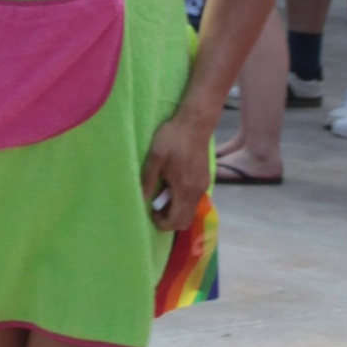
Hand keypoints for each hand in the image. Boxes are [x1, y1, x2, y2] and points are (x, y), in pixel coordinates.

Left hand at [141, 106, 212, 236]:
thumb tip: (141, 199)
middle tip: (156, 205)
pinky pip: (193, 200)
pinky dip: (182, 200)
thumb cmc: (173, 138)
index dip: (161, 222)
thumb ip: (147, 181)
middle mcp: (197, 192)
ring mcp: (203, 186)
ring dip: (176, 208)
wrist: (195, 123)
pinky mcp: (205, 180)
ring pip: (190, 210)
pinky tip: (173, 183)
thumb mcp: (155, 158)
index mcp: (185, 189)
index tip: (151, 210)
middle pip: (185, 220)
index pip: (176, 221)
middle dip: (169, 219)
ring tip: (163, 190)